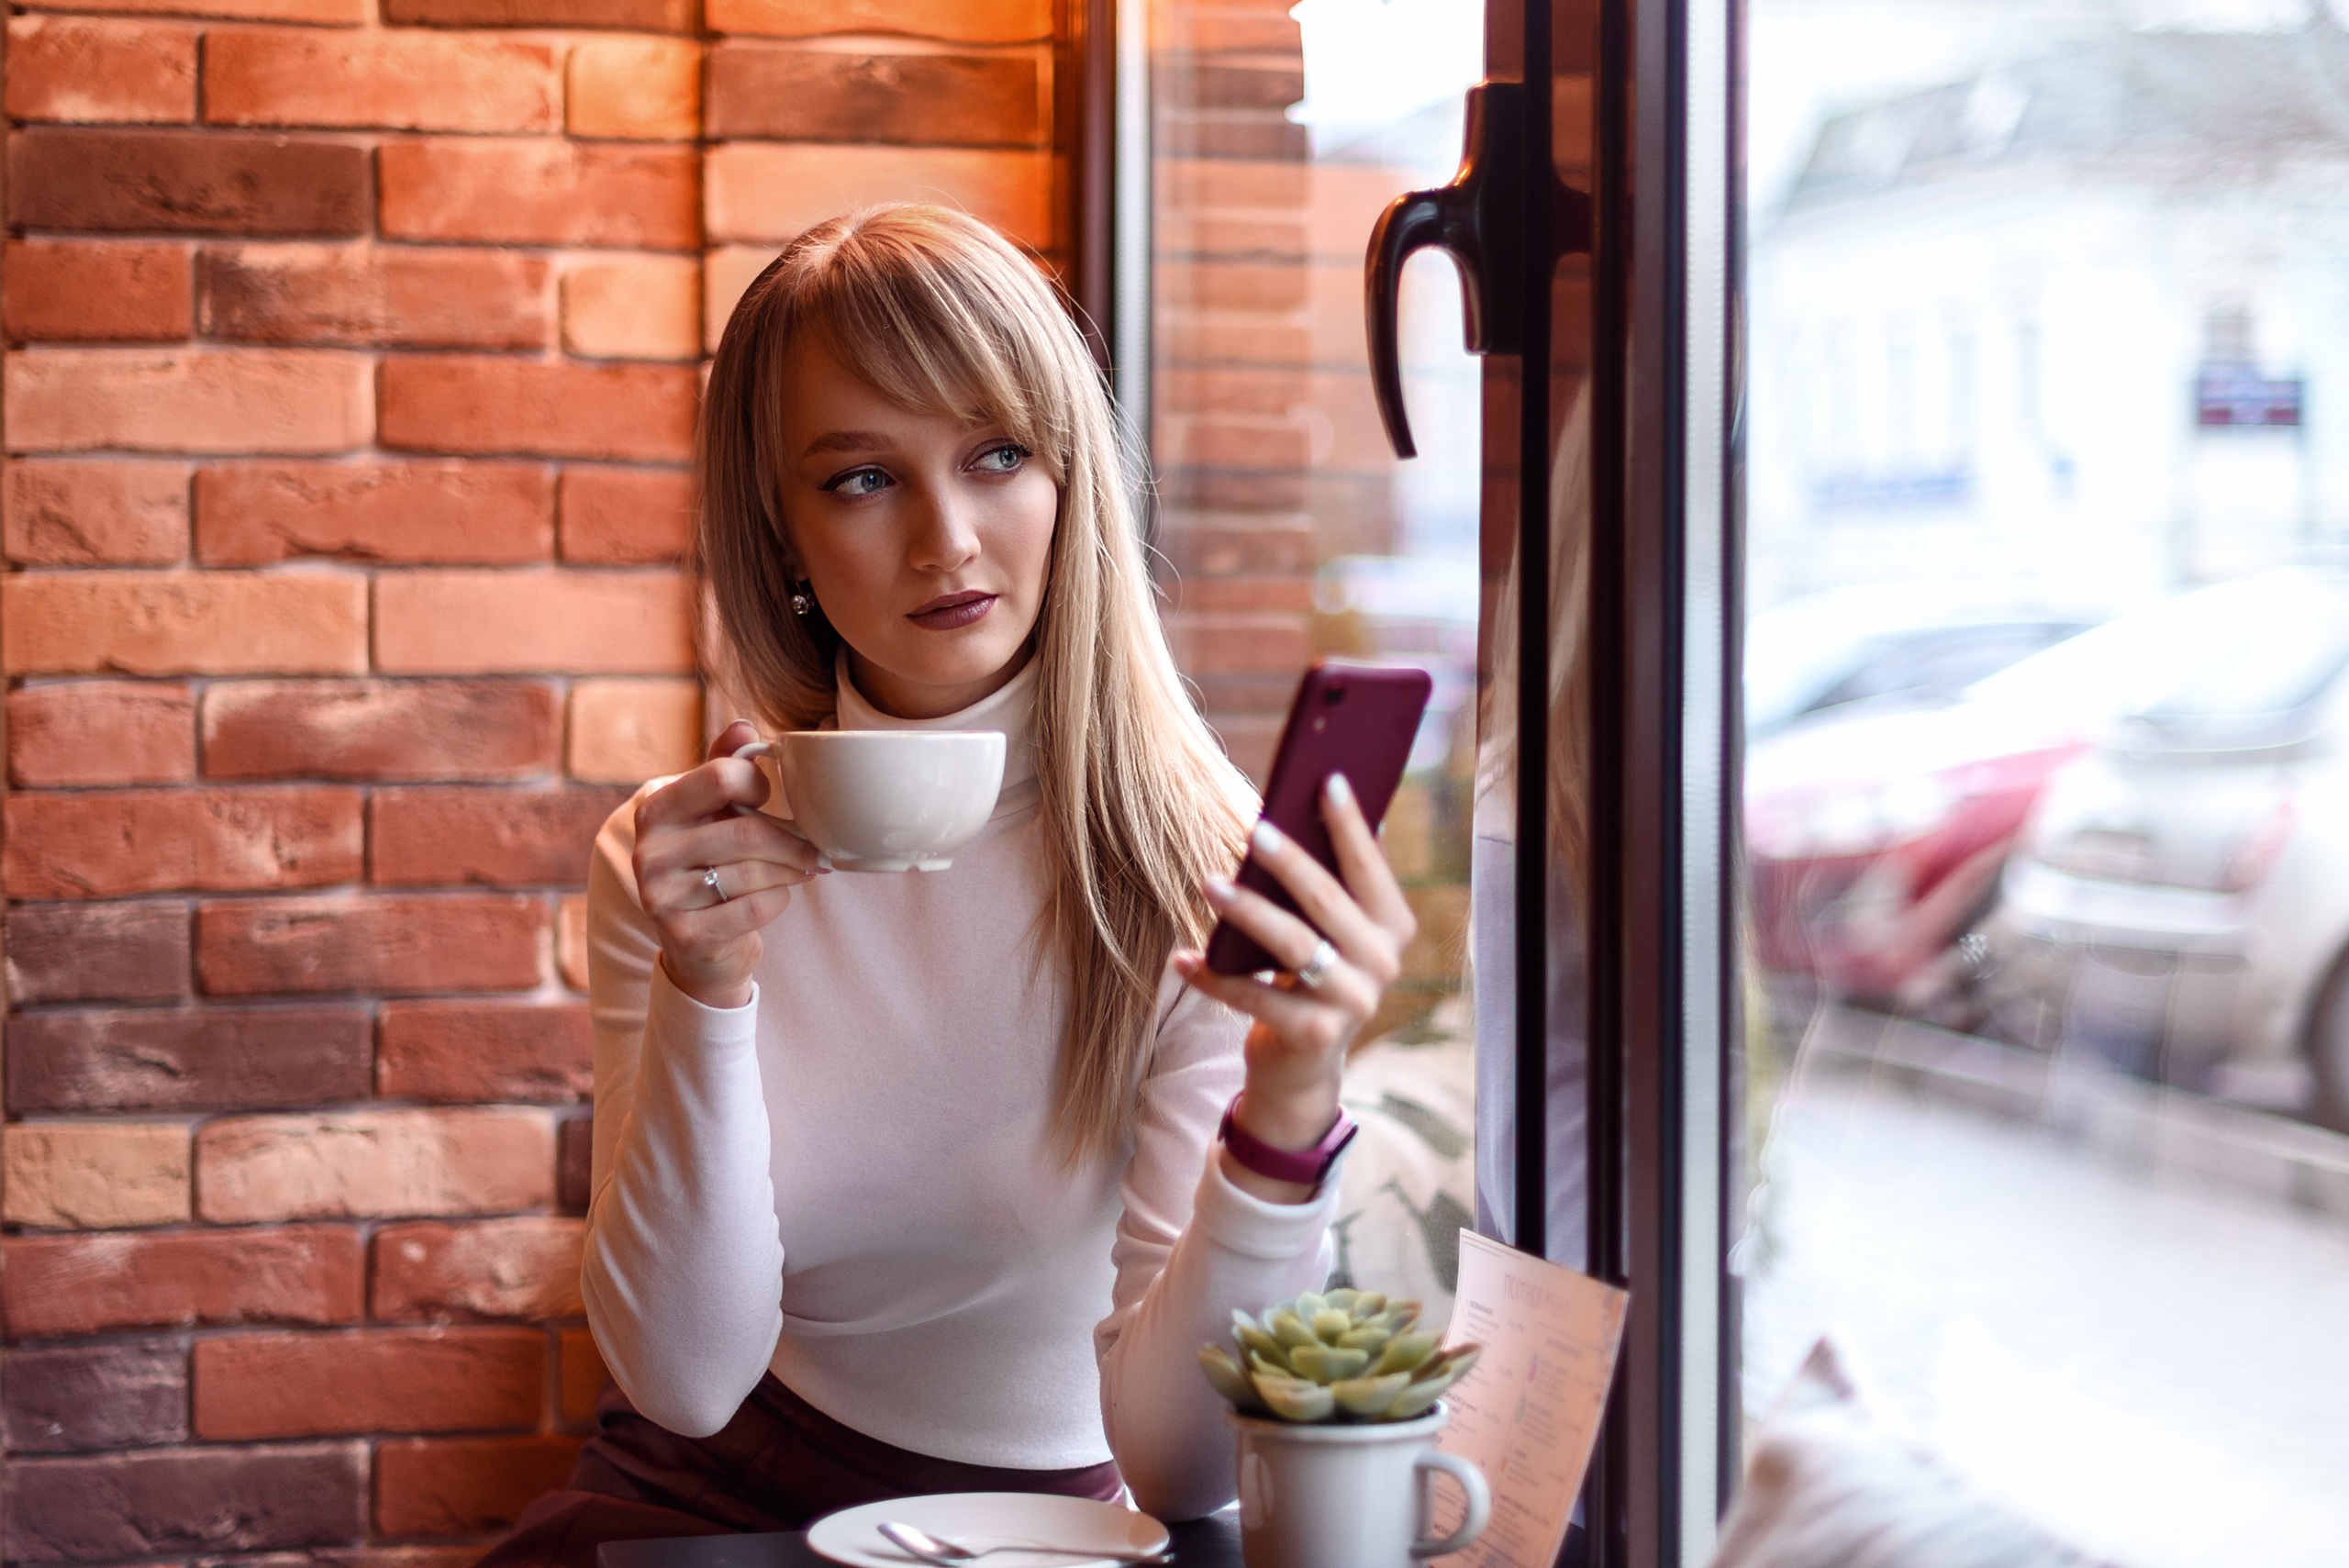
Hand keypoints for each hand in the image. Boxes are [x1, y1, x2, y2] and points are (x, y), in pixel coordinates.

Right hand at [632, 720, 827, 1009]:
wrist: (699, 943)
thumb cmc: (710, 862)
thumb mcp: (710, 811)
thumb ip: (723, 766)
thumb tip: (743, 725)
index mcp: (655, 809)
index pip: (722, 776)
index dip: (759, 786)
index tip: (770, 799)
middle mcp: (648, 852)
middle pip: (746, 831)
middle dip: (792, 841)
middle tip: (815, 848)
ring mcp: (661, 897)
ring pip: (755, 872)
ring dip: (791, 871)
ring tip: (803, 869)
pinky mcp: (684, 935)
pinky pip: (755, 908)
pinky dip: (779, 900)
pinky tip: (777, 896)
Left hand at [1173, 774, 1416, 1200]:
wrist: (1303, 1067)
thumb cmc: (1308, 977)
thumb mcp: (1328, 933)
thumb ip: (1325, 885)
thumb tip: (1297, 812)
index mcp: (1394, 927)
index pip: (1371, 867)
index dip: (1350, 825)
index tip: (1328, 780)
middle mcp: (1382, 964)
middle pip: (1328, 901)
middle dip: (1289, 861)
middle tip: (1253, 829)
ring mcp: (1352, 1002)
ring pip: (1293, 945)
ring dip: (1246, 911)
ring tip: (1208, 883)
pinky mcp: (1314, 1034)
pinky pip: (1255, 997)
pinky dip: (1213, 977)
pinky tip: (1181, 959)